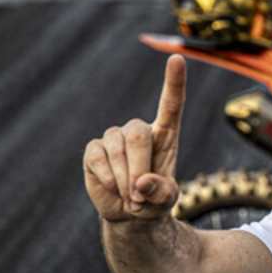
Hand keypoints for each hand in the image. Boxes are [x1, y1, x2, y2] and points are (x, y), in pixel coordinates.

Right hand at [83, 55, 186, 222]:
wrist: (130, 214)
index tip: (177, 58)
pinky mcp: (94, 150)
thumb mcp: (168, 200)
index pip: (171, 104)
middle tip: (140, 193)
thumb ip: (162, 192)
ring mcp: (114, 137)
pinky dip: (107, 179)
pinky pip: (97, 159)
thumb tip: (142, 182)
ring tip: (131, 196)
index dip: (174, 82)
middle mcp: (138, 130)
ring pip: (117, 148)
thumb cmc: (155, 200)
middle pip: (138, 133)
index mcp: (165, 134)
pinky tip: (114, 189)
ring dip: (124, 178)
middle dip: (139, 166)